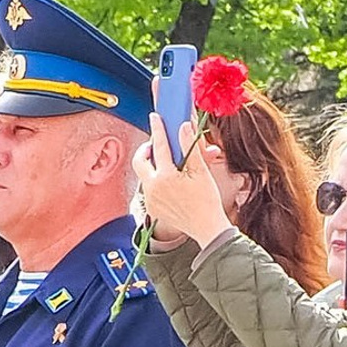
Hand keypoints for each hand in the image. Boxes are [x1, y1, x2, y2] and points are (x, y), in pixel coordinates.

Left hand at [139, 127, 232, 247]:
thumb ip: (190, 148)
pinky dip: (156, 181)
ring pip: (144, 175)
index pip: (159, 146)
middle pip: (139, 161)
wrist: (206, 228)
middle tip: (155, 144)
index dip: (157, 129)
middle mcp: (153, 188)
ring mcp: (150, 199)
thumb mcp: (201, 171)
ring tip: (167, 163)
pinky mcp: (151, 208)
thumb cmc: (207, 200)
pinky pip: (148, 189)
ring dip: (152, 166)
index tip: (155, 118)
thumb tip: (184, 127)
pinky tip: (169, 181)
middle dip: (145, 150)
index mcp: (165, 177)